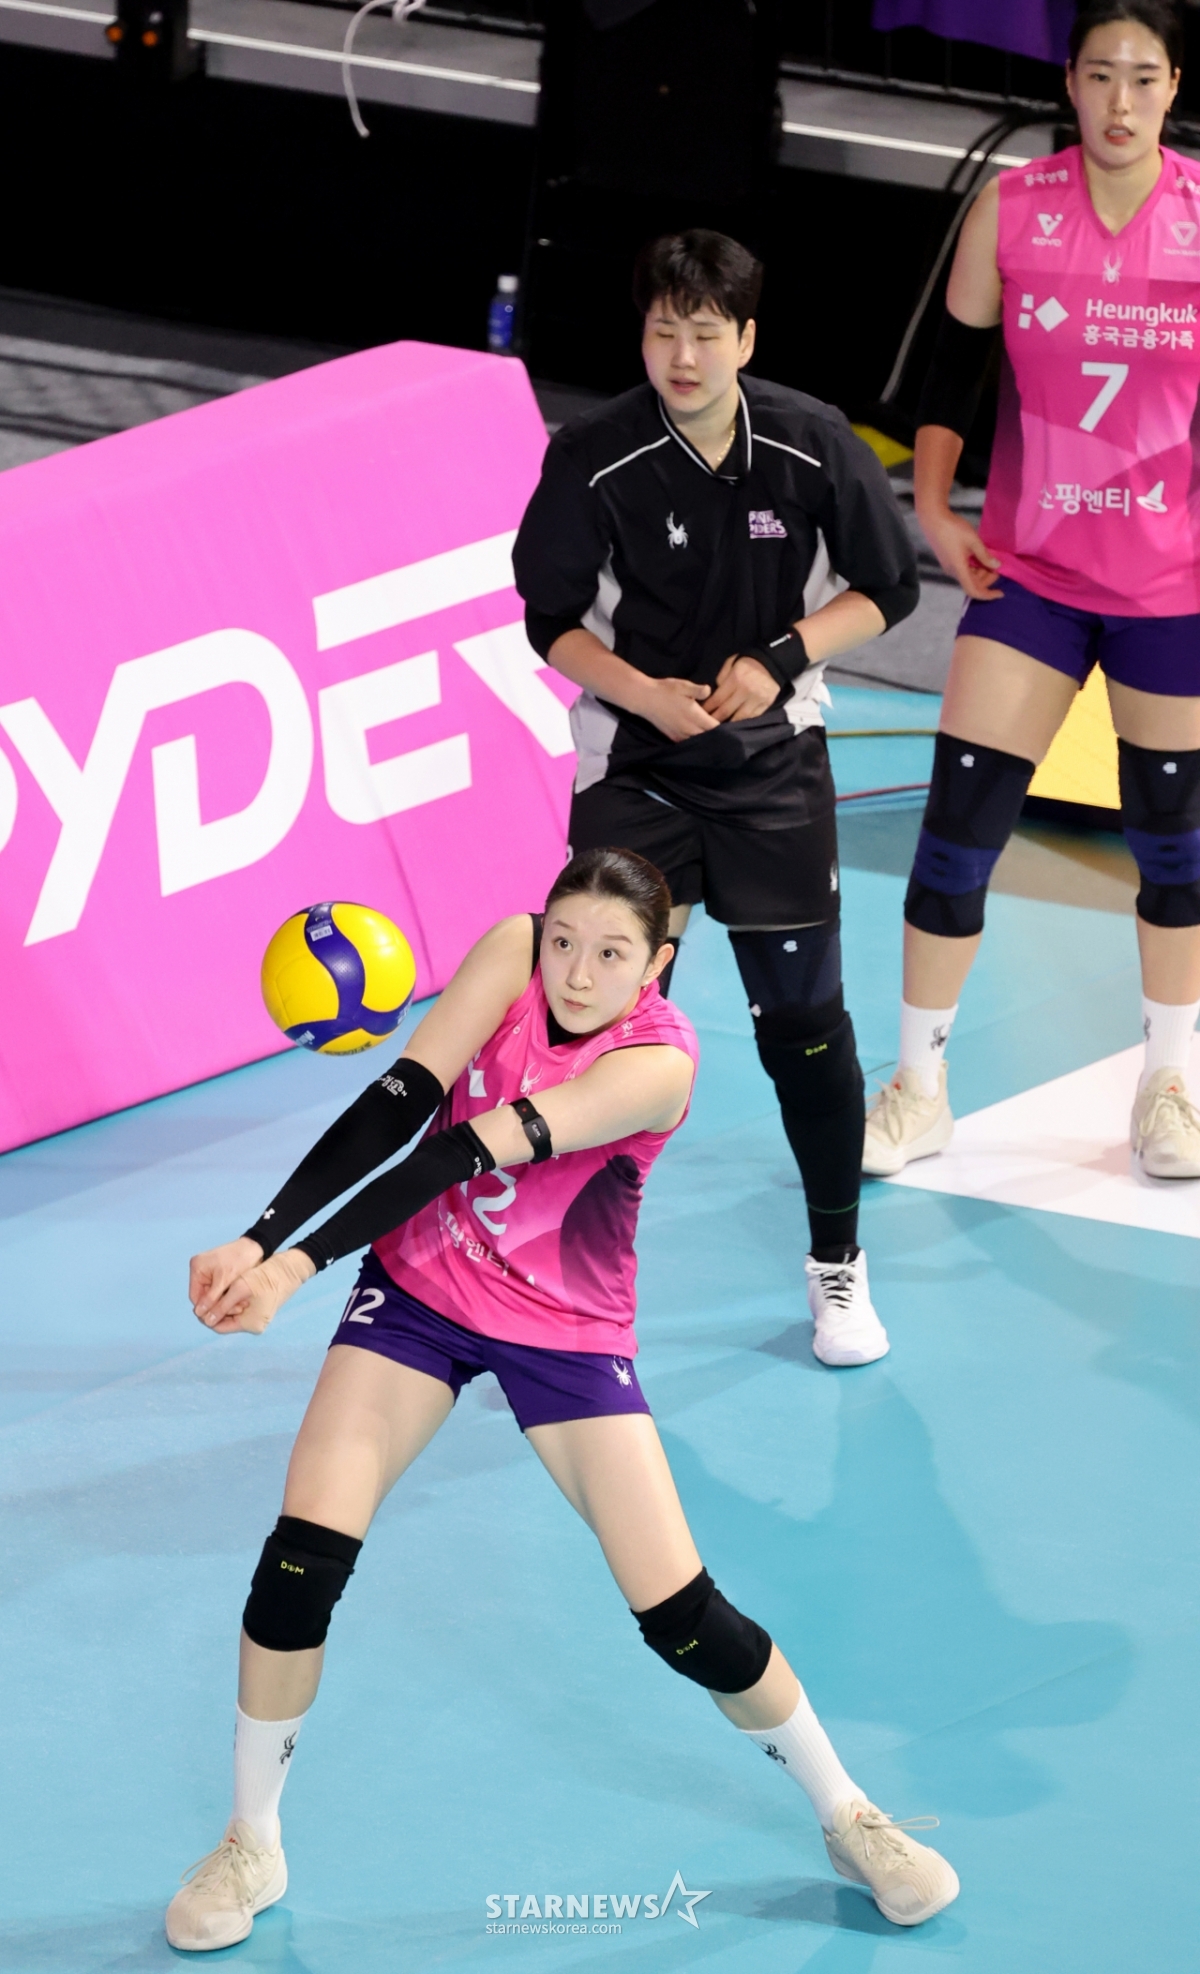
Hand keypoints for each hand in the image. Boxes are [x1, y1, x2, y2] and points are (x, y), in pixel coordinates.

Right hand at [189, 1235, 263, 1321]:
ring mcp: (209, 1273)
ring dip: (226, 1303)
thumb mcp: (225, 1280)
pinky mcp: (218, 1276)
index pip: (195, 1296)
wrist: (256, 1248)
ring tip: (241, 1307)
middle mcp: (200, 1270)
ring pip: (214, 1296)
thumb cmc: (240, 1260)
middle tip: (235, 1311)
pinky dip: (229, 1297)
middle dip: (219, 1306)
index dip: (205, 1309)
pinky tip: (241, 1302)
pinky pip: (220, 1292)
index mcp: (197, 1268)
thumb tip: (199, 1313)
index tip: (217, 1318)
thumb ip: (212, 1298)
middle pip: (204, 1297)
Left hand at [195, 1248, 316, 1335]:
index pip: (219, 1326)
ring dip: (223, 1303)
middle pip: (225, 1321)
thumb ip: (221, 1305)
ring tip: (217, 1290)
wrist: (290, 1269)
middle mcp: (254, 1325)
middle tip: (206, 1295)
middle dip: (215, 1309)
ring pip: (232, 1314)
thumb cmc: (266, 1277)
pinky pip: (240, 1308)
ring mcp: (258, 1318)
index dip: (207, 1316)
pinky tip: (228, 1289)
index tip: (198, 1304)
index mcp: (250, 1324)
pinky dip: (232, 1300)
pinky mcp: (260, 1310)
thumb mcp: (240, 1289)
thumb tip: (204, 1318)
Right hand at [635, 675, 717, 741]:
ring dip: (705, 738)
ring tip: (709, 732)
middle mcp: (689, 730)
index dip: (724, 726)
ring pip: (698, 742)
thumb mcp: (684, 685)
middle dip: (716, 735)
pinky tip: (696, 734)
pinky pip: (688, 743)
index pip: (715, 727)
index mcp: (695, 717)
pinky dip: (694, 740)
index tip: (728, 722)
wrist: (644, 699)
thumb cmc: (665, 690)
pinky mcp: (673, 738)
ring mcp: (680, 736)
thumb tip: (709, 691)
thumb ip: (699, 690)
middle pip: (709, 738)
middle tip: (721, 728)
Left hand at [705, 654, 779, 722]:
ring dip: (728, 725)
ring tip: (720, 729)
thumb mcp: (732, 663)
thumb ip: (722, 677)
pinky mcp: (766, 705)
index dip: (708, 708)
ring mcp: (757, 700)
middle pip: (726, 711)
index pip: (718, 699)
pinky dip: (743, 722)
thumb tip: (715, 692)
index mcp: (735, 679)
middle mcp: (745, 691)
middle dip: (714, 719)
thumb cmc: (748, 662)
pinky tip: (736, 726)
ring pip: (739, 718)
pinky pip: (752, 718)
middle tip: (707, 725)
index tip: (701, 714)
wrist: (773, 662)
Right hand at [919, 505, 1001, 599]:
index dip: (988, 595)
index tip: (1000, 593)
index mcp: (959, 569)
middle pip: (972, 585)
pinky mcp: (948, 562)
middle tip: (997, 566)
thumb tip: (997, 566)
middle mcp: (953, 572)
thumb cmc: (953, 529)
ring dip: (981, 572)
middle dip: (987, 579)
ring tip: (989, 559)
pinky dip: (974, 568)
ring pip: (968, 578)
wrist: (933, 519)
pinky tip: (980, 557)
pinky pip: (964, 571)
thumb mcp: (973, 540)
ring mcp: (949, 568)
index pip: (974, 591)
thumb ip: (985, 555)